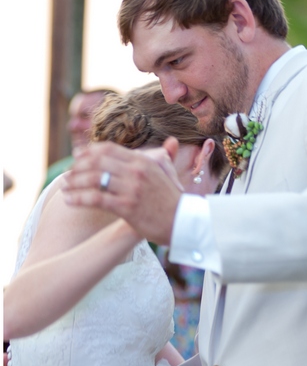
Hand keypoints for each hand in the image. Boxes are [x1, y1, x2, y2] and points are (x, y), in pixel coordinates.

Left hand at [62, 139, 183, 245]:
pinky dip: (78, 198)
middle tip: (67, 175)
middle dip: (77, 168)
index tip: (76, 157)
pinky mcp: (127, 207)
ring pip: (93, 179)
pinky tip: (69, 201)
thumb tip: (170, 142)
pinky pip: (95, 199)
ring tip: (64, 188)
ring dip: (74, 183)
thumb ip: (162, 158)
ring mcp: (131, 189)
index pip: (108, 149)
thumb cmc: (173, 201)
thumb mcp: (167, 175)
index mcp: (143, 162)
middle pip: (96, 162)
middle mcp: (136, 172)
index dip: (88, 151)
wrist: (184, 223)